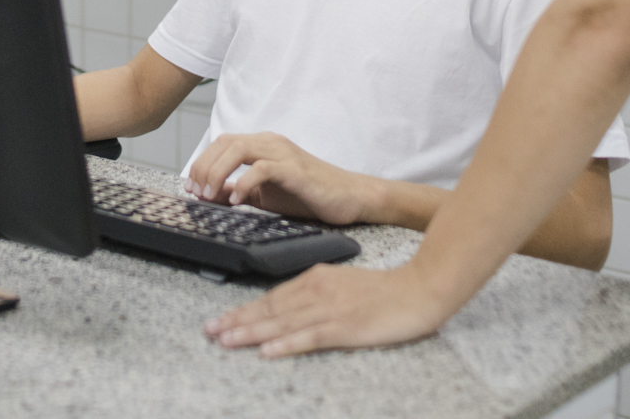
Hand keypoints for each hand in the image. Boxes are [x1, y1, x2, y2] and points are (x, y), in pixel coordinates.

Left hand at [184, 132, 374, 225]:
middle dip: (204, 167)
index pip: (222, 143)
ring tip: (209, 195)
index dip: (202, 163)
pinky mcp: (295, 169)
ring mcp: (283, 154)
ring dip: (217, 172)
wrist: (349, 197)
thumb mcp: (266, 196)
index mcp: (262, 146)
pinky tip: (236, 201)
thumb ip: (239, 191)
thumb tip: (209, 195)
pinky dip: (244, 183)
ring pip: (238, 149)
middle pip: (225, 143)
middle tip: (195, 193)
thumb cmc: (309, 194)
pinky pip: (262, 168)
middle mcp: (271, 143)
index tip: (190, 188)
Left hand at [205, 260, 457, 357]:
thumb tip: (287, 308)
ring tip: (226, 340)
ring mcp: (330, 309)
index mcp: (316, 278)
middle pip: (270, 309)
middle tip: (209, 331)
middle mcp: (318, 290)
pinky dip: (286, 344)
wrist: (420, 289)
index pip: (272, 297)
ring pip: (282, 322)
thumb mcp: (343, 284)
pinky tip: (267, 351)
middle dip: (237, 321)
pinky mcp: (345, 327)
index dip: (244, 310)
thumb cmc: (384, 291)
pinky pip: (309, 337)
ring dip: (251, 332)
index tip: (220, 320)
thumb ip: (316, 293)